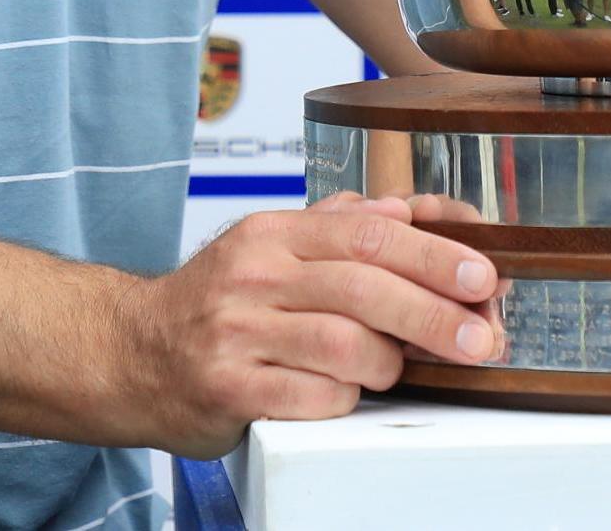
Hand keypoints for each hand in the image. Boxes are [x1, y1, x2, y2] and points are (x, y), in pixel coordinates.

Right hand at [115, 192, 501, 457]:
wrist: (129, 354)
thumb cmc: (216, 302)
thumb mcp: (270, 249)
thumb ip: (337, 226)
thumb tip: (407, 211)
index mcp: (272, 233)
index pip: (367, 233)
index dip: (433, 254)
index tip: (482, 276)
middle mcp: (253, 275)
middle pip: (364, 288)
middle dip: (434, 315)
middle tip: (479, 337)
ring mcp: (237, 332)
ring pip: (345, 346)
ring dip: (388, 363)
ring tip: (392, 368)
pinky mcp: (228, 388)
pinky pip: (313, 397)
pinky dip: (345, 399)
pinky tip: (344, 394)